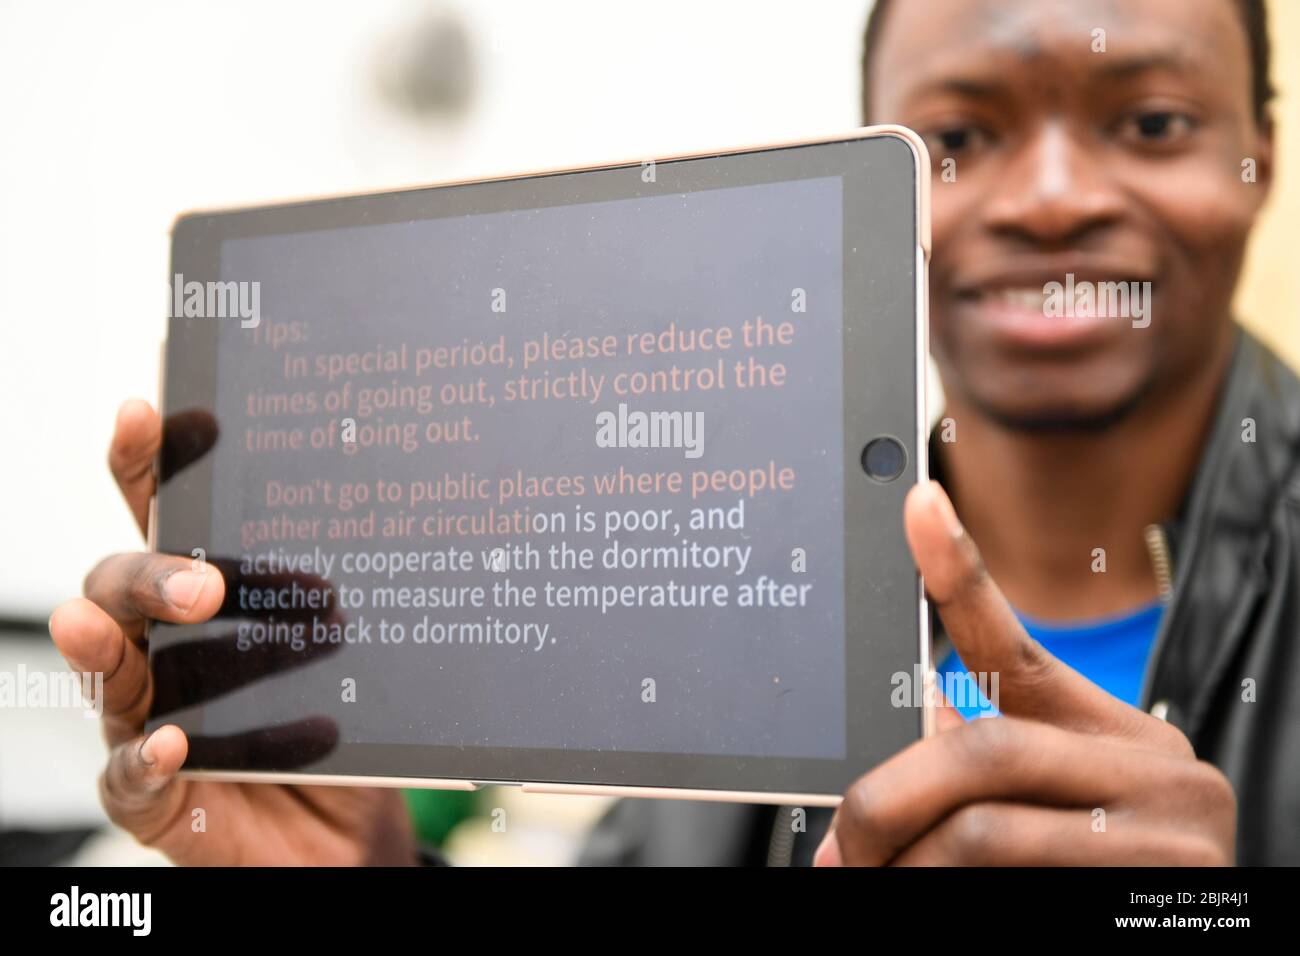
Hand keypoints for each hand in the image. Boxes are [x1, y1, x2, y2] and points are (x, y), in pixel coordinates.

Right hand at [48, 400, 415, 865]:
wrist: (352, 834)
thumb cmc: (349, 733)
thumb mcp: (366, 660)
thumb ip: (368, 602)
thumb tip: (420, 511)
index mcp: (212, 601)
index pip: (167, 520)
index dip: (147, 465)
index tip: (148, 413)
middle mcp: (169, 652)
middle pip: (121, 589)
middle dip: (147, 575)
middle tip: (201, 584)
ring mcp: (152, 722)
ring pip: (109, 676)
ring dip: (108, 650)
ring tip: (109, 633)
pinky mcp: (159, 798)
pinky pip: (130, 776)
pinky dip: (142, 758)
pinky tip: (170, 742)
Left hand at [816, 481, 1235, 865]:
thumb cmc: (1100, 886)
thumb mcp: (1055, 820)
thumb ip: (991, 766)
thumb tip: (924, 718)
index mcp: (1118, 740)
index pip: (1019, 647)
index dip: (960, 574)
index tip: (916, 504)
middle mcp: (1158, 771)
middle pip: (979, 749)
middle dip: (886, 802)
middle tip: (842, 848)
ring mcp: (1170, 834)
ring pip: (981, 827)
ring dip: (908, 866)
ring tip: (876, 885)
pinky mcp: (1163, 890)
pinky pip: (1007, 884)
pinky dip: (948, 899)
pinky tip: (933, 908)